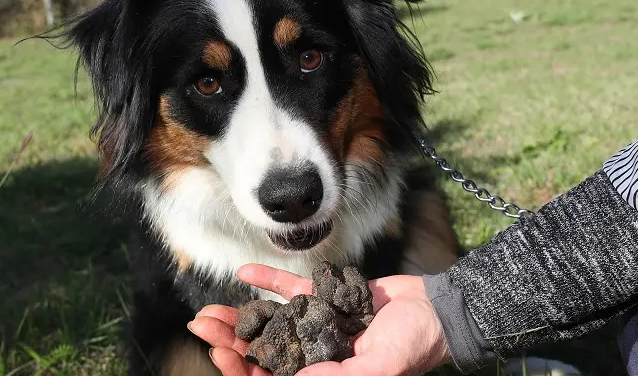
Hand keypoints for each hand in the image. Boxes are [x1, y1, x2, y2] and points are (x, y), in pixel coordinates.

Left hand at [188, 264, 450, 375]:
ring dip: (238, 317)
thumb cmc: (415, 343)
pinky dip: (268, 280)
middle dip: (229, 341)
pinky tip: (244, 272)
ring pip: (269, 322)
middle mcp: (314, 352)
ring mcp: (316, 323)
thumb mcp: (382, 365)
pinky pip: (291, 288)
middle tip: (201, 326)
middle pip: (261, 351)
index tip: (221, 353)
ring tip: (208, 311)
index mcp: (324, 372)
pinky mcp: (325, 296)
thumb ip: (344, 374)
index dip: (243, 369)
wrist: (436, 308)